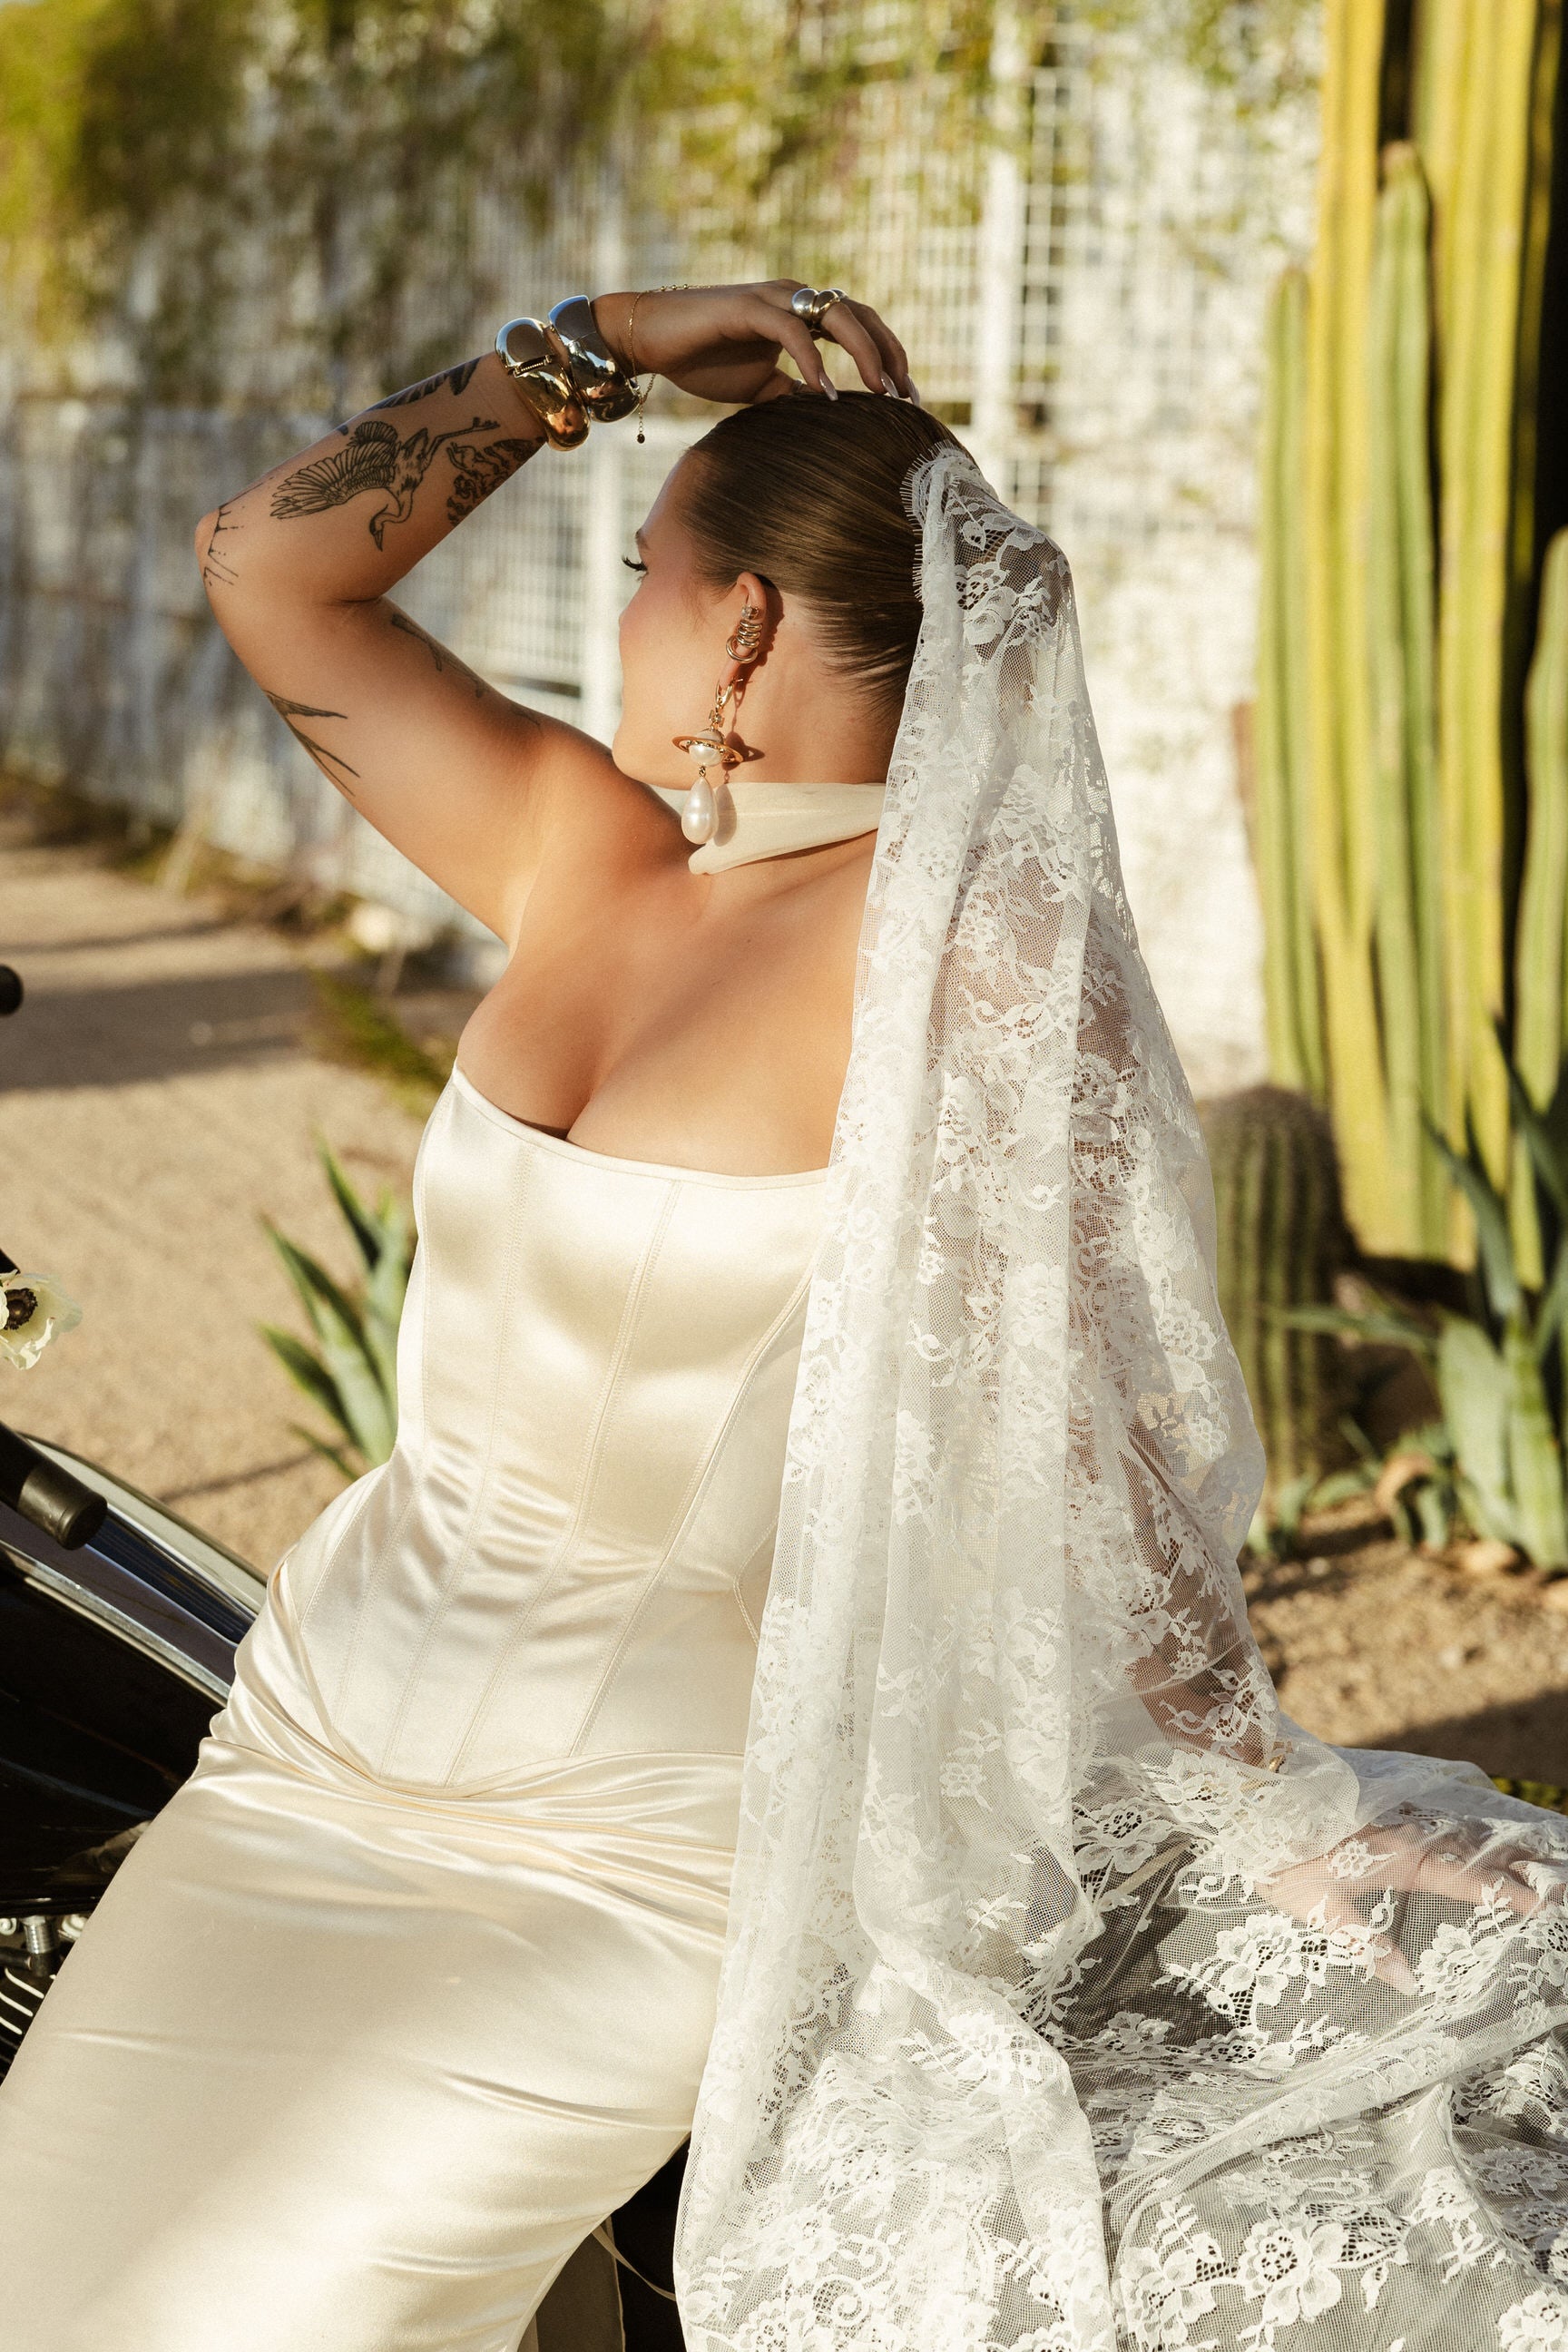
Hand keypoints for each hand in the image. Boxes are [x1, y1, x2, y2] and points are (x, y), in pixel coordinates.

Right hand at [592, 281, 915, 409]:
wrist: (652, 340)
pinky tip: (826, 392)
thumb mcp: (761, 387)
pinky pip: (793, 330)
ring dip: (864, 353)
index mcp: (802, 312)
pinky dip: (813, 361)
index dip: (889, 358)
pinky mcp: (749, 308)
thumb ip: (793, 395)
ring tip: (881, 392)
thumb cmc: (704, 359)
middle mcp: (794, 297)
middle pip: (862, 315)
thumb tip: (822, 420)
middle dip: (890, 355)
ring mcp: (773, 298)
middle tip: (907, 398)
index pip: (862, 327)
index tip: (908, 399)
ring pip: (836, 314)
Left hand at [1263, 1812, 1553, 1994]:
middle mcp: (1405, 1833)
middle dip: (1513, 1864)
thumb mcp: (1320, 1910)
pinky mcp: (1375, 1810)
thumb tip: (1408, 1982)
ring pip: (1453, 1832)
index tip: (1544, 1900)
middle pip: (1471, 1850)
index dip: (1506, 1891)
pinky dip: (1458, 1833)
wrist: (1250, 1797)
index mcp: (1400, 1858)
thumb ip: (1367, 1944)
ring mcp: (1392, 1818)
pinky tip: (1467, 1840)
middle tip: (1552, 1878)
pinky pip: (1430, 1822)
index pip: (1466, 1879)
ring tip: (1526, 1859)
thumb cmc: (1281, 1857)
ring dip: (1490, 1846)